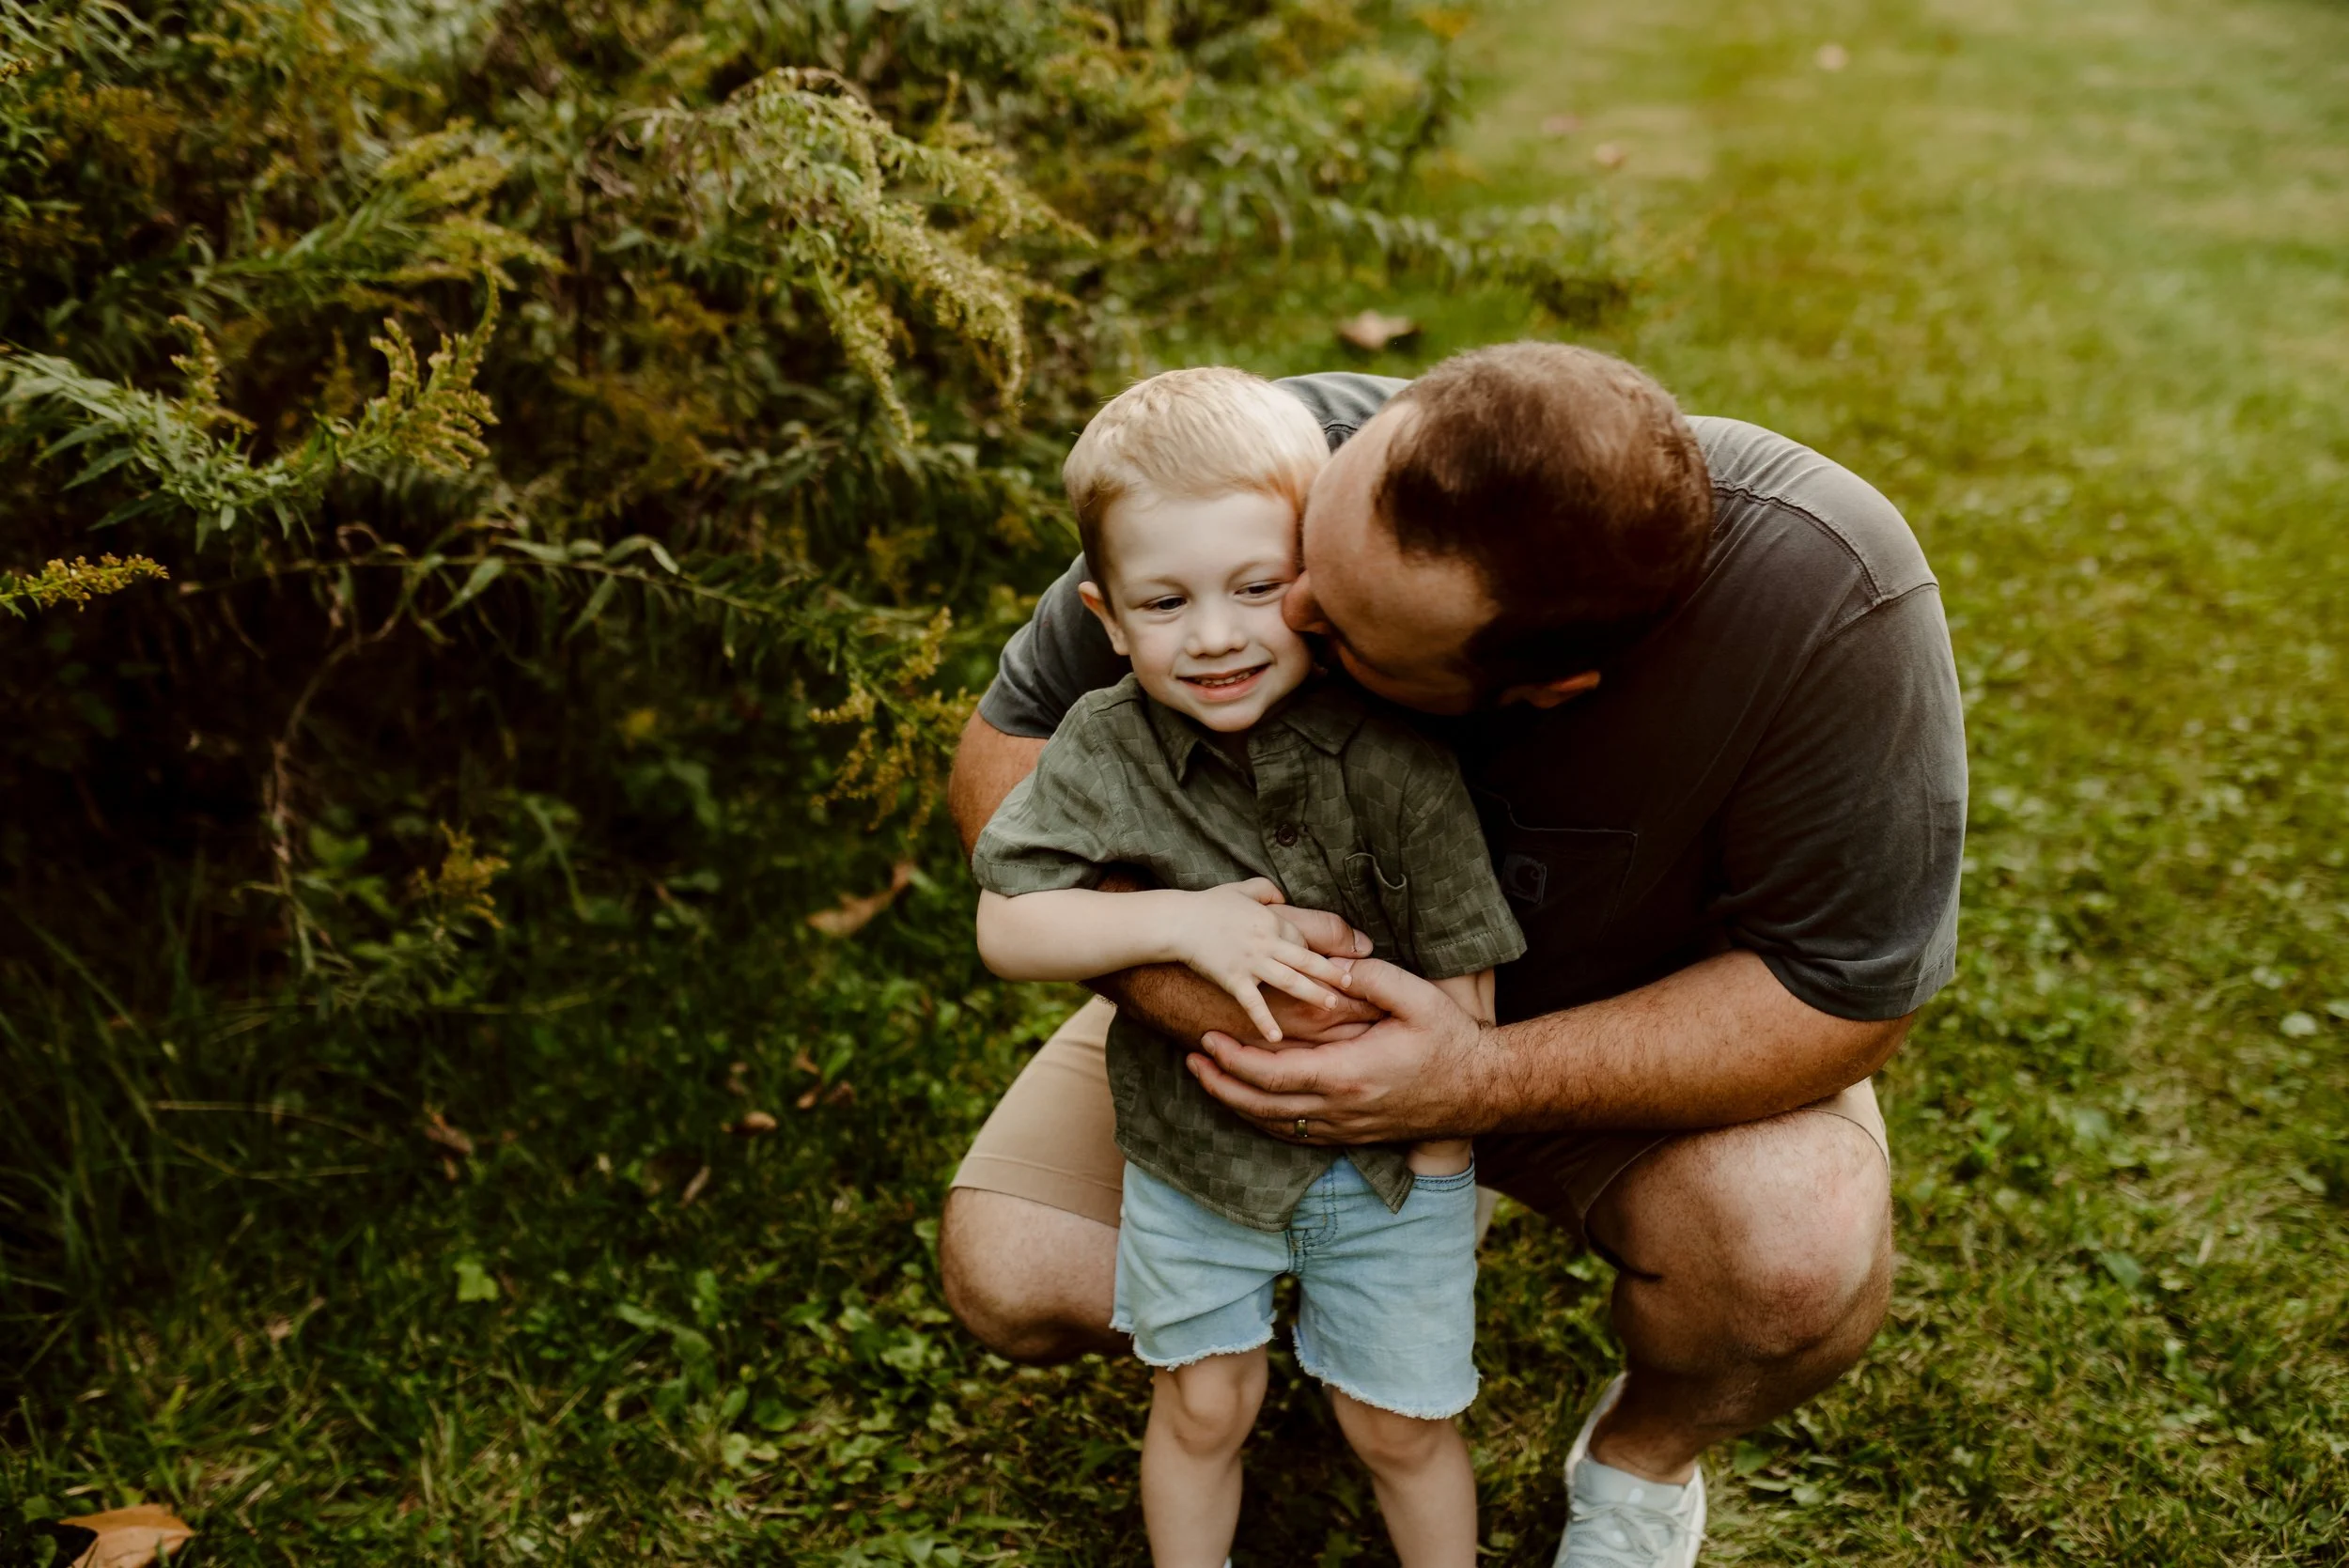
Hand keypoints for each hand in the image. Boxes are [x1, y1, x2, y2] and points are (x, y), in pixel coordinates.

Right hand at [1170, 879, 1358, 1042]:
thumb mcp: (1241, 888)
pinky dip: (1265, 1020)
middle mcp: (1267, 942)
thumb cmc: (1207, 905)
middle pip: (1307, 959)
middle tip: (1352, 984)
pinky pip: (1253, 1003)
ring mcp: (1251, 962)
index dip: (1311, 952)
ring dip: (1313, 993)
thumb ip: (1266, 890)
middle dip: (1331, 972)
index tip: (1319, 964)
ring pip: (1290, 980)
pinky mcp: (1233, 979)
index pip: (1301, 939)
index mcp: (1272, 921)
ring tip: (1332, 1004)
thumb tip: (1283, 896)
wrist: (1178, 922)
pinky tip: (1276, 1037)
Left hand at [1185, 957, 1491, 1142]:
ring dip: (1236, 1104)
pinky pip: (1295, 1134)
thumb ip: (1372, 978)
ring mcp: (1345, 1126)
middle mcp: (1340, 1108)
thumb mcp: (1417, 998)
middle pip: (1262, 1106)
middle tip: (1191, 1060)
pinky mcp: (1353, 1133)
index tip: (1207, 1039)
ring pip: (1275, 1125)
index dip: (1234, 1060)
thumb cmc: (1451, 1040)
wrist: (1482, 1089)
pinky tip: (1250, 1103)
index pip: (1274, 1074)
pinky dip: (1264, 1119)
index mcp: (1348, 1074)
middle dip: (1220, 1083)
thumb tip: (1333, 966)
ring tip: (1208, 1078)